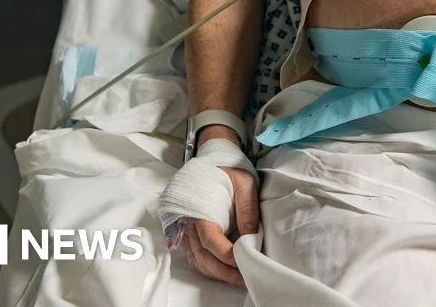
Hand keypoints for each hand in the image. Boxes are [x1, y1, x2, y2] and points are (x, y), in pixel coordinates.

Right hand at [181, 126, 258, 287]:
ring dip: (215, 272)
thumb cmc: (230, 169)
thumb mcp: (245, 185)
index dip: (226, 256)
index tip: (244, 263)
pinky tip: (223, 270)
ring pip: (196, 259)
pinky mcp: (187, 230)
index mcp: (198, 207)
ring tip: (237, 278)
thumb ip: (247, 213)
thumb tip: (251, 242)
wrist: (214, 156)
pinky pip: (194, 255)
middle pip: (201, 256)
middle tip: (244, 280)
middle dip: (223, 272)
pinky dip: (207, 266)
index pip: (210, 240)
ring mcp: (184, 226)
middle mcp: (186, 220)